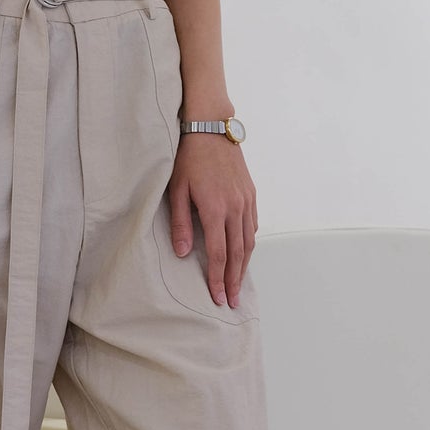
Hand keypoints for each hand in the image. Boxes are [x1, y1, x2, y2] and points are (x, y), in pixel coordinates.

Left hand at [168, 133, 256, 307]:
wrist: (211, 128)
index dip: (217, 278)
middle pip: (238, 253)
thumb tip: (181, 253)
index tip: (218, 297)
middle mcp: (235, 207)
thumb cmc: (189, 157)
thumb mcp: (177, 190)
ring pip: (249, 241)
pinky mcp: (250, 194)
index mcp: (215, 209)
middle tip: (233, 302)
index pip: (218, 253)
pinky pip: (253, 225)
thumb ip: (180, 223)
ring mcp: (246, 200)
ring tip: (239, 285)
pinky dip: (250, 244)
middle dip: (234, 280)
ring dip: (245, 266)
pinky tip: (245, 254)